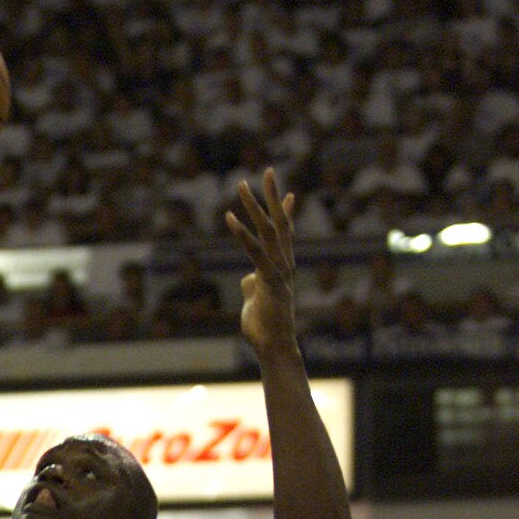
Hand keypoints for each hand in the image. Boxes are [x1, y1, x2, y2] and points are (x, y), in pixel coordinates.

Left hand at [225, 168, 297, 358]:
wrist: (274, 347)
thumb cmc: (264, 327)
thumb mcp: (256, 299)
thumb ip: (253, 284)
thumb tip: (247, 277)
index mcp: (283, 267)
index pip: (285, 234)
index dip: (285, 213)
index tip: (287, 194)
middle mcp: (285, 264)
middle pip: (279, 223)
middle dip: (272, 196)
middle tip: (266, 171)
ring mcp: (279, 271)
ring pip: (268, 231)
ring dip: (254, 206)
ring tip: (242, 185)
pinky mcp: (270, 280)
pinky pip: (255, 252)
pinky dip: (242, 234)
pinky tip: (230, 218)